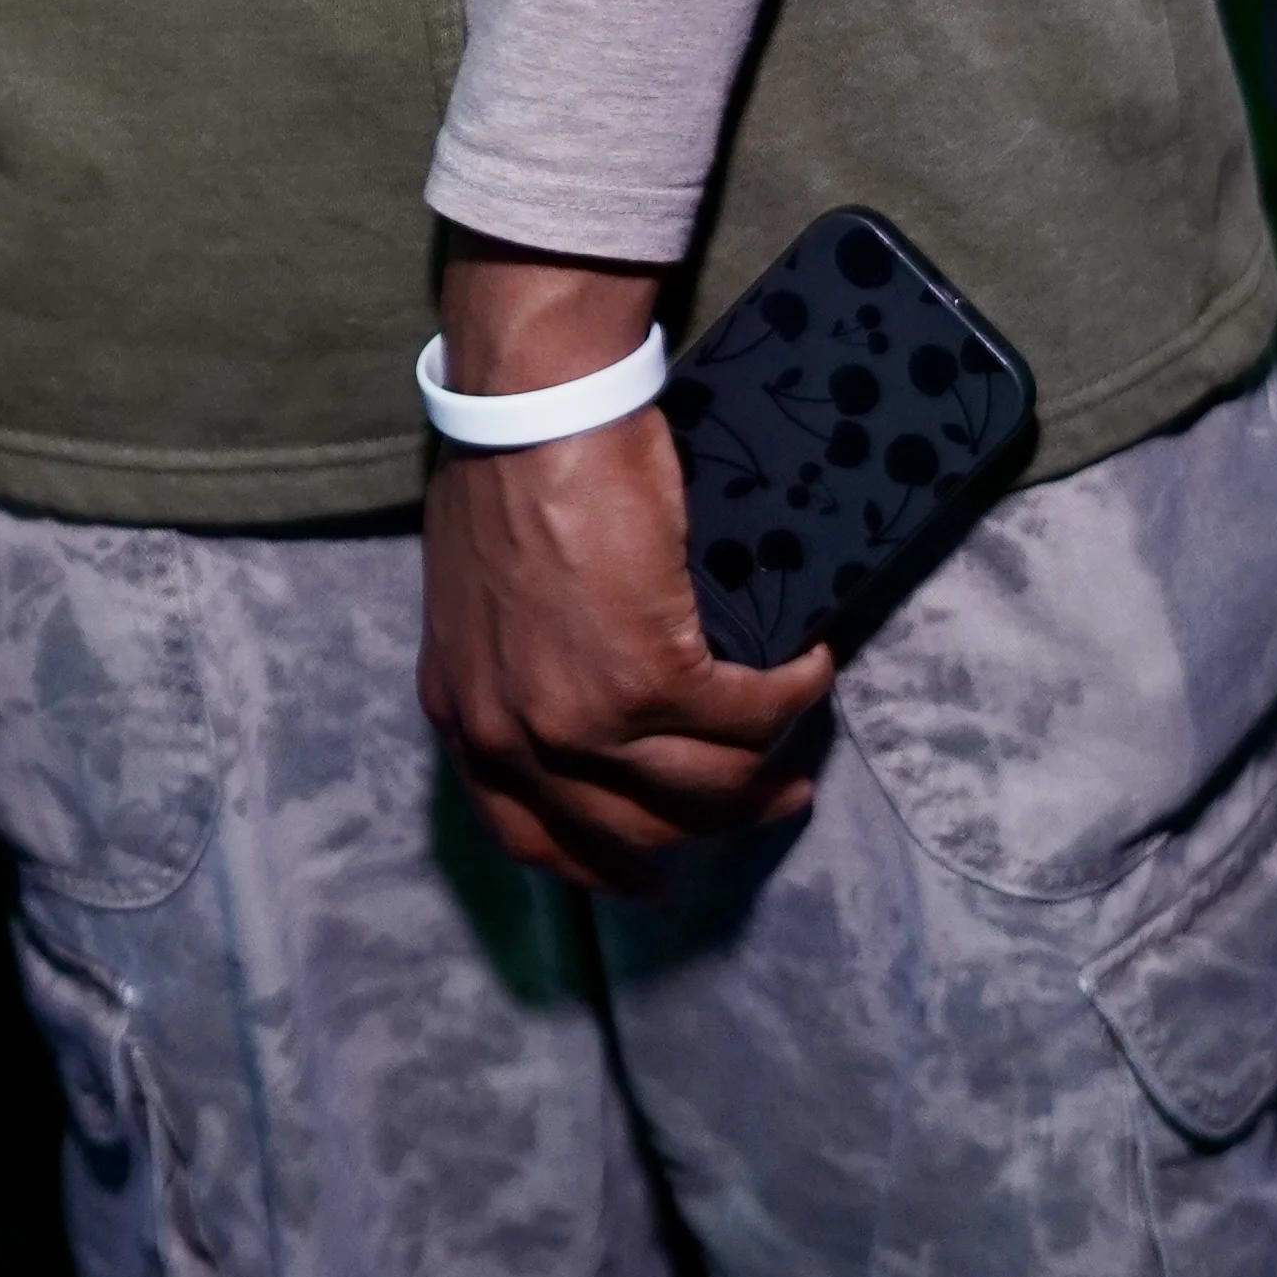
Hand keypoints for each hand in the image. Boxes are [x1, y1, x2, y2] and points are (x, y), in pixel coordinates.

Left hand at [417, 247, 830, 885]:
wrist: (533, 409)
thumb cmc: (505, 473)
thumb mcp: (477, 602)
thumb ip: (509, 669)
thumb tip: (570, 694)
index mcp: (466, 721)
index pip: (533, 839)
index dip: (604, 863)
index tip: (653, 866)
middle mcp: (514, 741)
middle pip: (632, 836)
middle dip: (710, 829)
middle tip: (767, 801)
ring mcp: (581, 721)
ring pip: (702, 794)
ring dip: (765, 776)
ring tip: (797, 745)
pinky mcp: (651, 678)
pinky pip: (748, 720)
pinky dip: (792, 697)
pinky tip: (809, 667)